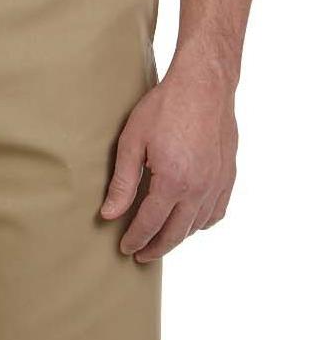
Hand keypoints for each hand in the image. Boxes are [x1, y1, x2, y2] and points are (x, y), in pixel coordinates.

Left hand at [99, 55, 237, 260]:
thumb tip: (109, 215)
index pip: (150, 224)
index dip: (136, 239)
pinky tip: (190, 221)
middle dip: (156, 247)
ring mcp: (217, 184)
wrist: (204, 85)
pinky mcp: (228, 176)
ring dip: (178, 237)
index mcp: (172, 182)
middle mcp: (198, 189)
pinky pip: (217, 212)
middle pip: (176, 233)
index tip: (126, 249)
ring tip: (161, 238)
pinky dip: (202, 223)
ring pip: (197, 226)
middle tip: (141, 254)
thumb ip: (123, 182)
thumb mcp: (132, 140)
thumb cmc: (165, 107)